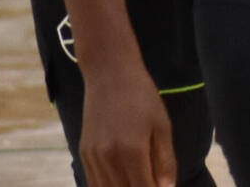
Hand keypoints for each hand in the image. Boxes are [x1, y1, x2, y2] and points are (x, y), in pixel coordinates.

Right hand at [79, 56, 176, 186]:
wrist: (109, 73)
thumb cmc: (142, 96)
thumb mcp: (162, 126)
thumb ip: (165, 162)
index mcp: (132, 151)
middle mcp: (108, 158)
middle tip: (151, 182)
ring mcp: (93, 157)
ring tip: (138, 180)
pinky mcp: (84, 153)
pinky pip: (94, 183)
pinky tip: (121, 181)